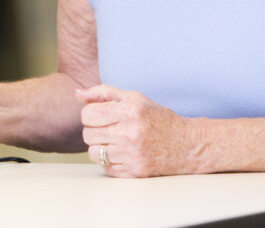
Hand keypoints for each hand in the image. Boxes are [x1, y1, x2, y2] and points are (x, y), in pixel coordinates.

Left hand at [77, 85, 201, 177]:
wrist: (186, 144)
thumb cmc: (158, 118)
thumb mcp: (134, 98)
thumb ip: (104, 93)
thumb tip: (77, 94)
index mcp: (129, 111)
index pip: (88, 114)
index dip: (90, 114)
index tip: (100, 116)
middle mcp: (130, 133)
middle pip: (88, 134)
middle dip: (94, 130)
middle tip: (108, 129)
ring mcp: (132, 154)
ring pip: (94, 153)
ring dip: (99, 147)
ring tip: (113, 141)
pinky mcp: (134, 171)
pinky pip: (105, 167)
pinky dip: (109, 161)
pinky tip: (121, 153)